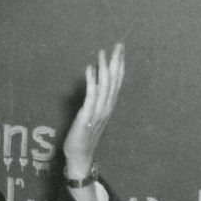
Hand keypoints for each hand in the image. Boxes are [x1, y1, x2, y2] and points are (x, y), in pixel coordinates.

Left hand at [61, 42, 127, 183]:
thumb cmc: (83, 135)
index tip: (120, 50)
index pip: (117, 82)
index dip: (120, 65)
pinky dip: (91, 81)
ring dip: (103, 68)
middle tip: (118, 45)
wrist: (80, 155)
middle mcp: (106, 107)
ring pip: (105, 86)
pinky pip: (91, 96)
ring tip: (102, 53)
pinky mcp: (86, 117)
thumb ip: (95, 98)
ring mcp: (98, 112)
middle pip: (114, 81)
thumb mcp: (91, 114)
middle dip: (116, 62)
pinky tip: (89, 69)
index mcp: (109, 106)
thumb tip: (94, 77)